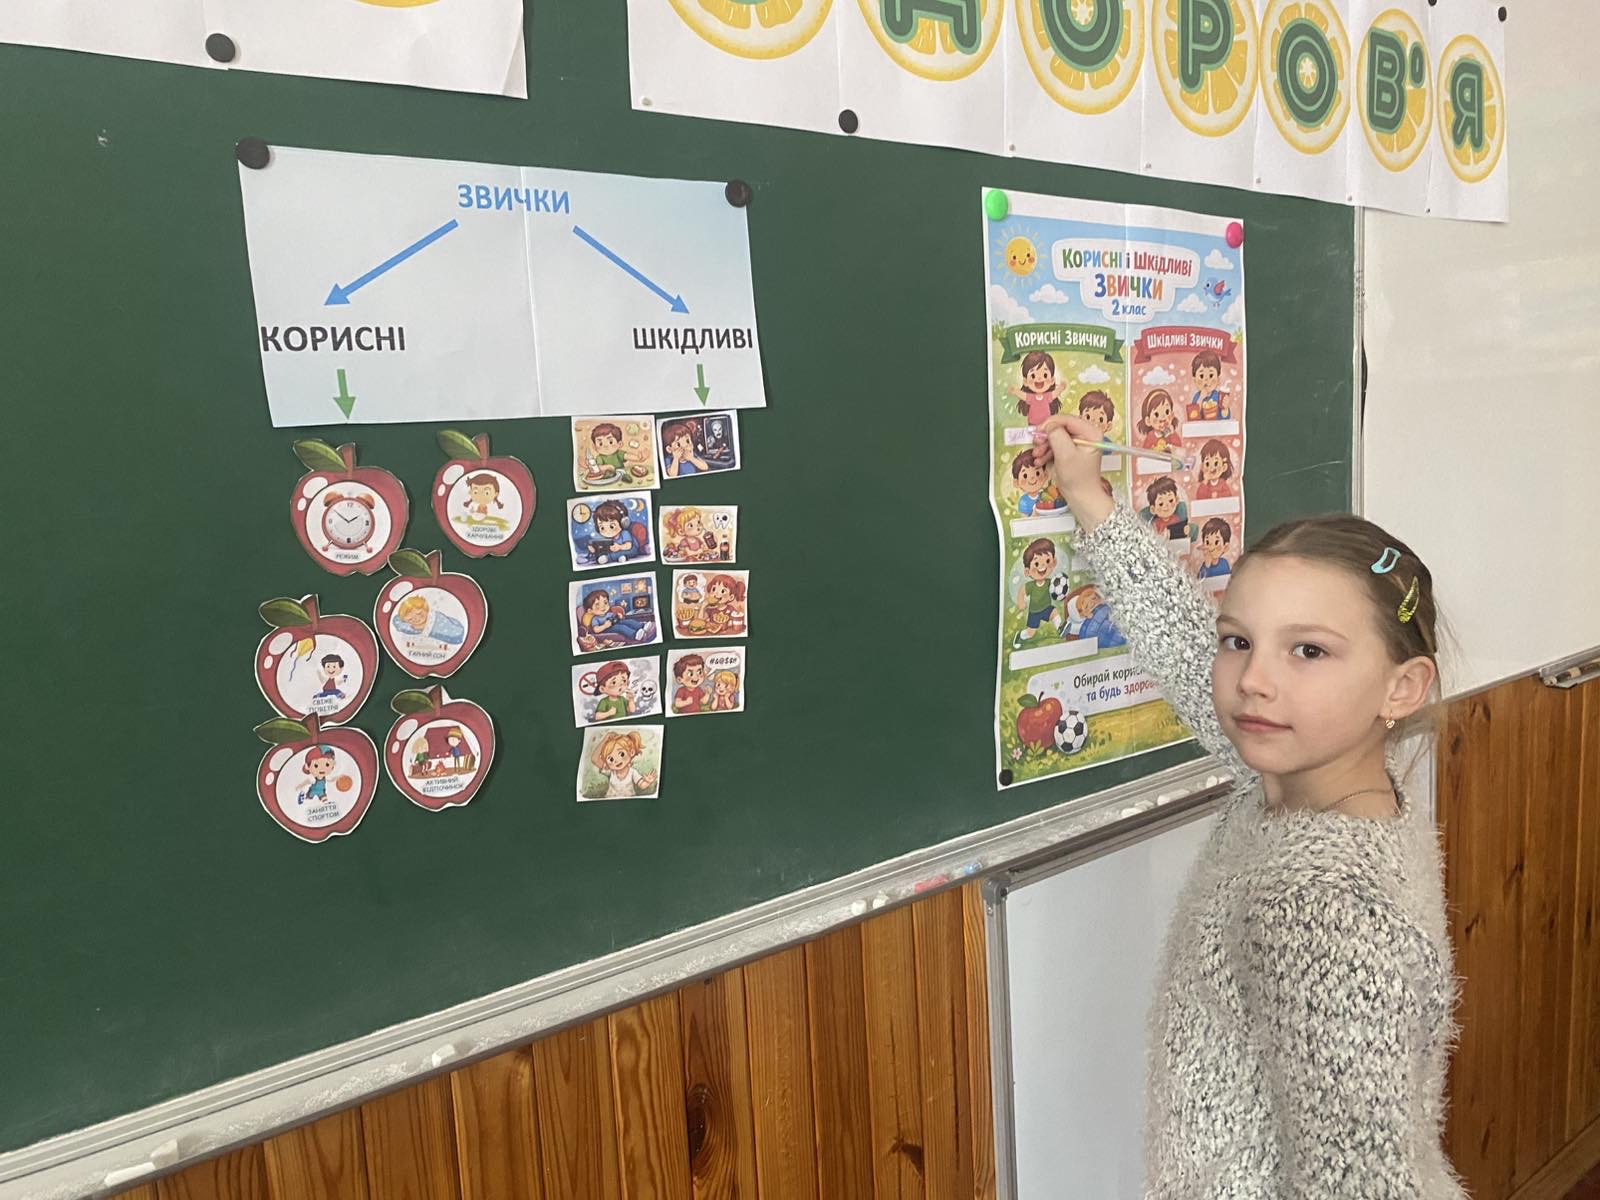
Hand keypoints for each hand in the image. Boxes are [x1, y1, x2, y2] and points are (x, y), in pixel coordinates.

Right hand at [1032, 413, 1114, 530]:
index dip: (1051, 423)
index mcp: (1091, 433)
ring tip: (1037, 456)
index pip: (1068, 419)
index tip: (1038, 431)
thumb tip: (1048, 426)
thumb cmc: (1078, 478)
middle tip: (1036, 443)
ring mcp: (1078, 444)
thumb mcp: (1065, 455)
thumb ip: (1057, 436)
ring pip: (1057, 436)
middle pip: (1061, 427)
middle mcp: (1086, 435)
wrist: (1081, 497)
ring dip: (1044, 445)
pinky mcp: (1071, 452)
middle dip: (1047, 435)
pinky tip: (1040, 460)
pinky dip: (1047, 452)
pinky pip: (1057, 445)